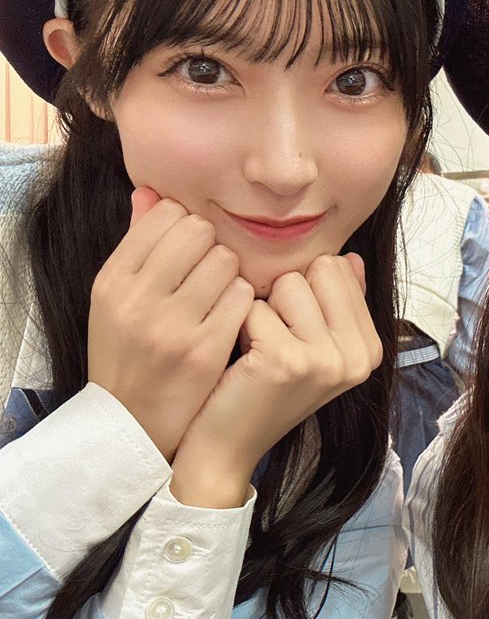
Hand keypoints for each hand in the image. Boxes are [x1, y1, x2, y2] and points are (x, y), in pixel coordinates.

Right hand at [88, 187, 254, 460]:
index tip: (191, 250)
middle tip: (212, 271)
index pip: (166, 215)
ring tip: (222, 294)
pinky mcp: (204, 351)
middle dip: (213, 246)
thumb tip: (152, 192)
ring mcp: (171, 327)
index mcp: (113, 280)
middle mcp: (137, 299)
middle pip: (200, 231)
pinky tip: (234, 318)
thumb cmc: (128, 353)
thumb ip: (136, 243)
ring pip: (226, 260)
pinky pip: (242, 297)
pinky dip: (244, 302)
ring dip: (232, 273)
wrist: (130, 426)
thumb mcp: (117, 298)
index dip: (188, 226)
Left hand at [170, 253, 381, 507]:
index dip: (305, 288)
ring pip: (288, 283)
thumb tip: (352, 258)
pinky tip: (241, 359)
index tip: (294, 328)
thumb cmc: (263, 390)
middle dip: (286, 294)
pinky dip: (240, 325)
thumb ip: (336, 302)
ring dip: (263, 309)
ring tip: (259, 348)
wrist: (227, 449)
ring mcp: (326, 360)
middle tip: (274, 339)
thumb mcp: (313, 347)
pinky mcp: (286, 361)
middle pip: (318, 269)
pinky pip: (256, 306)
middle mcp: (358, 356)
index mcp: (370, 348)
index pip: (340, 267)